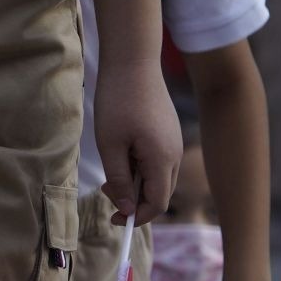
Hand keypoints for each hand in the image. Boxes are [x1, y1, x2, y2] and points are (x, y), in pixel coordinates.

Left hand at [95, 59, 179, 226]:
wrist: (133, 61)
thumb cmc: (118, 101)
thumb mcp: (110, 144)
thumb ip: (119, 180)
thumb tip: (126, 209)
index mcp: (162, 160)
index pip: (156, 204)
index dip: (136, 217)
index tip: (114, 220)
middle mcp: (174, 154)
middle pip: (159, 193)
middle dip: (134, 199)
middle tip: (106, 188)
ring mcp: (174, 142)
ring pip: (159, 177)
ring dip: (136, 181)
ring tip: (112, 165)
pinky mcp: (169, 132)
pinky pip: (158, 160)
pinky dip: (140, 165)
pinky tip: (122, 150)